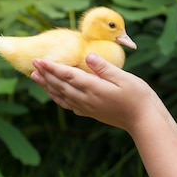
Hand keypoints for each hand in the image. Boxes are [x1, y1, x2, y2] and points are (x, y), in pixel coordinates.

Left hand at [31, 53, 155, 130]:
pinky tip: (56, 95)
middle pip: (60, 86)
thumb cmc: (138, 97)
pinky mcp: (92, 113)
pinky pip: (69, 105)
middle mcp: (87, 99)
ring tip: (36, 78)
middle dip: (46, 75)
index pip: (68, 75)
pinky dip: (58, 98)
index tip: (38, 59)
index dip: (52, 67)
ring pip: (62, 96)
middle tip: (33, 65)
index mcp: (94, 88)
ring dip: (48, 86)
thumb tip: (89, 56)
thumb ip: (105, 68)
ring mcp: (88, 108)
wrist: (144, 121)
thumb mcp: (125, 78)